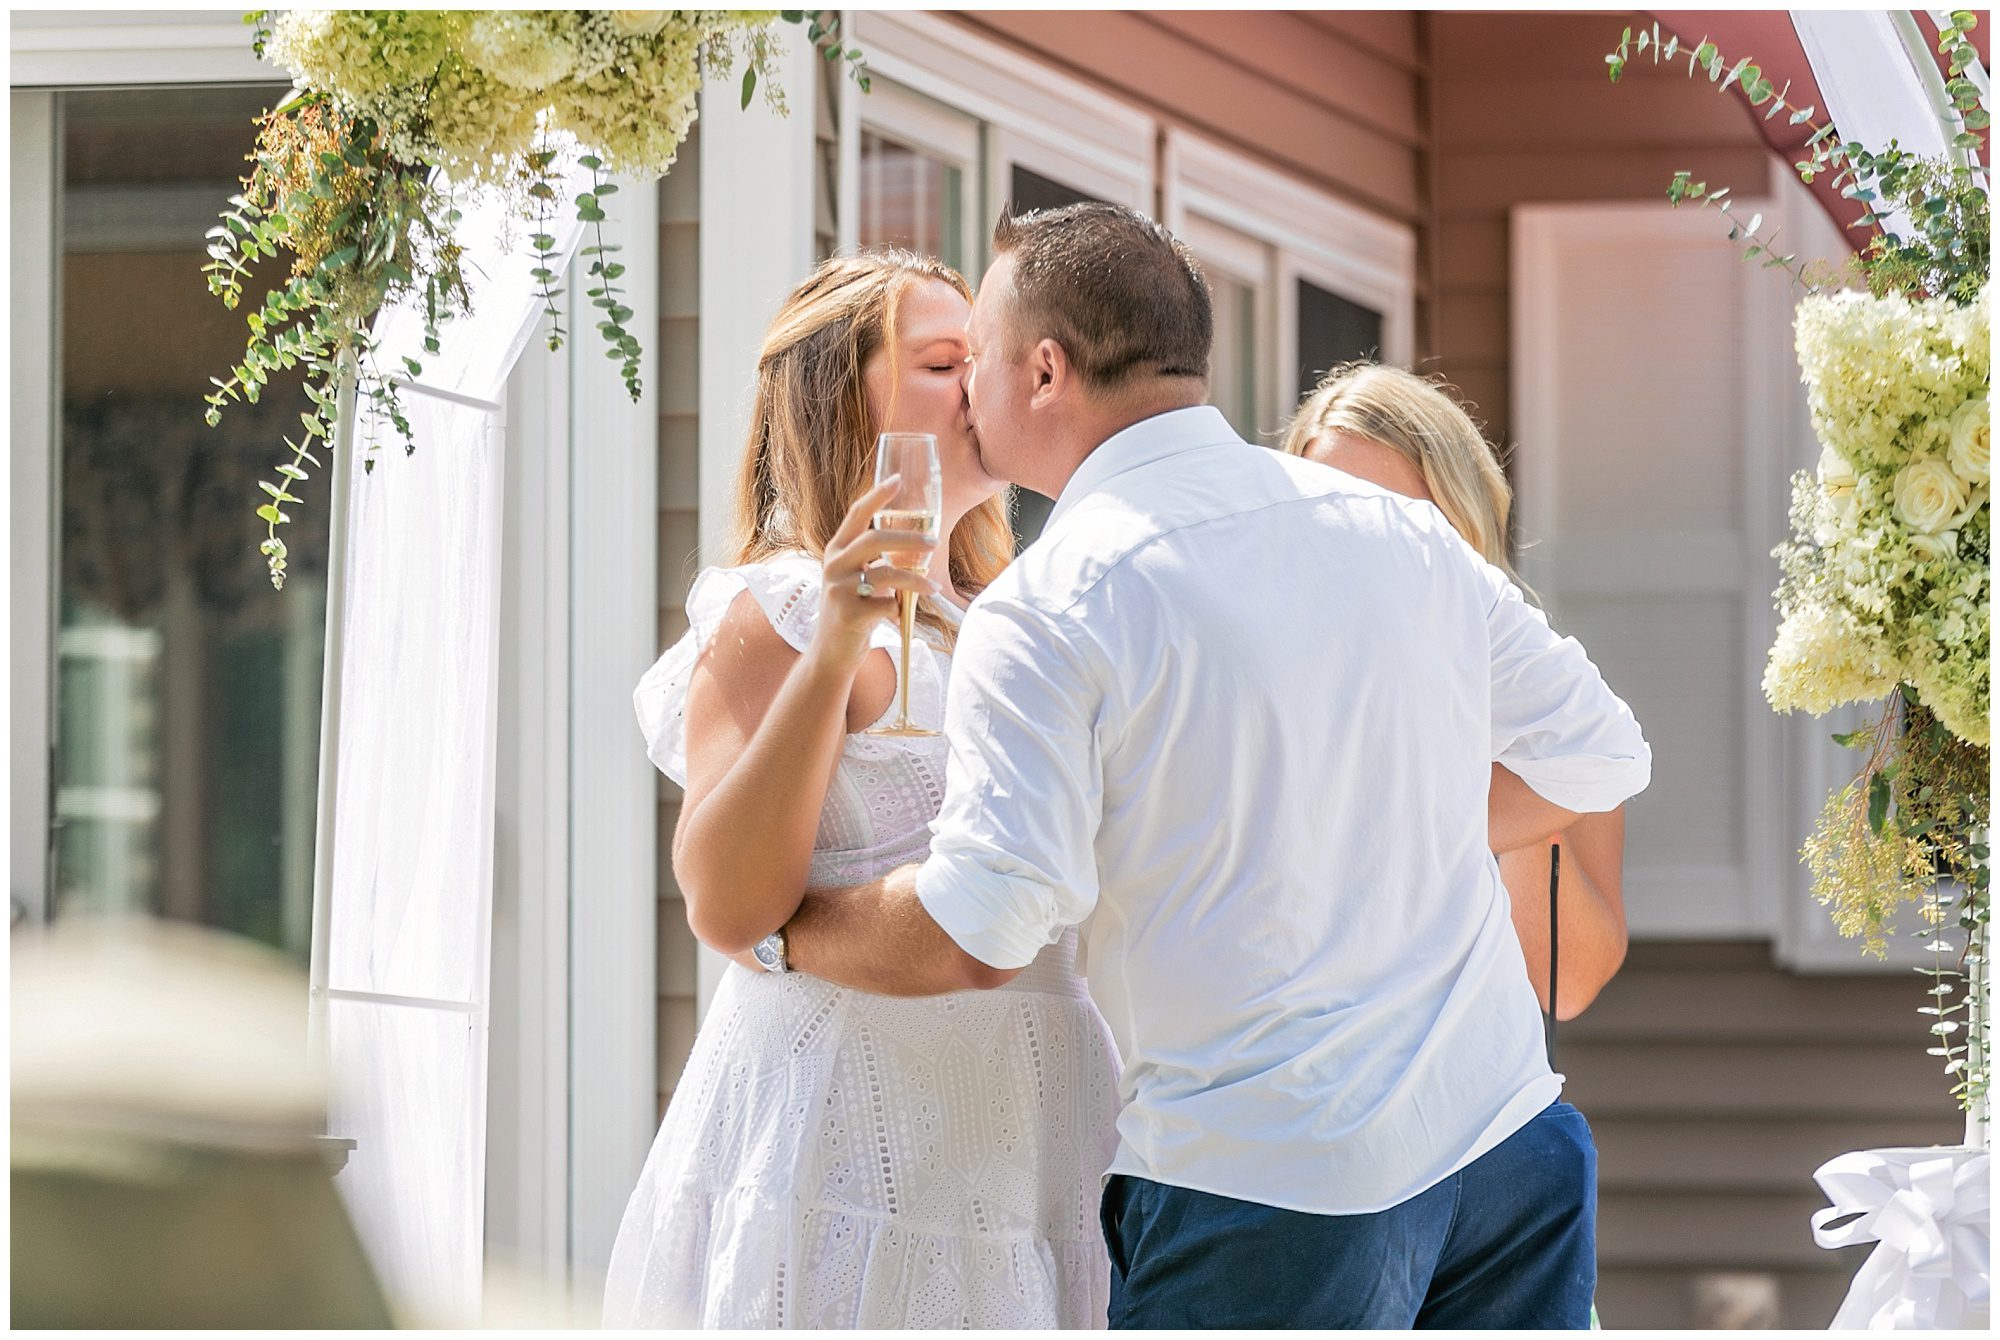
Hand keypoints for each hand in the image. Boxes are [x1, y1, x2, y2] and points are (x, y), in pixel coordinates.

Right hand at [812, 477, 939, 666]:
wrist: (832, 653)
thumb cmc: (852, 611)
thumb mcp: (856, 579)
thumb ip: (875, 560)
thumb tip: (917, 542)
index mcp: (836, 551)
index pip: (857, 515)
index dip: (878, 496)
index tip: (898, 480)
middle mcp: (833, 565)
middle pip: (874, 539)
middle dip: (909, 539)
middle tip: (934, 542)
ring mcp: (838, 590)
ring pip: (886, 573)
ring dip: (915, 580)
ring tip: (932, 587)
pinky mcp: (849, 615)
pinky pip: (887, 604)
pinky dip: (900, 609)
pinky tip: (899, 615)